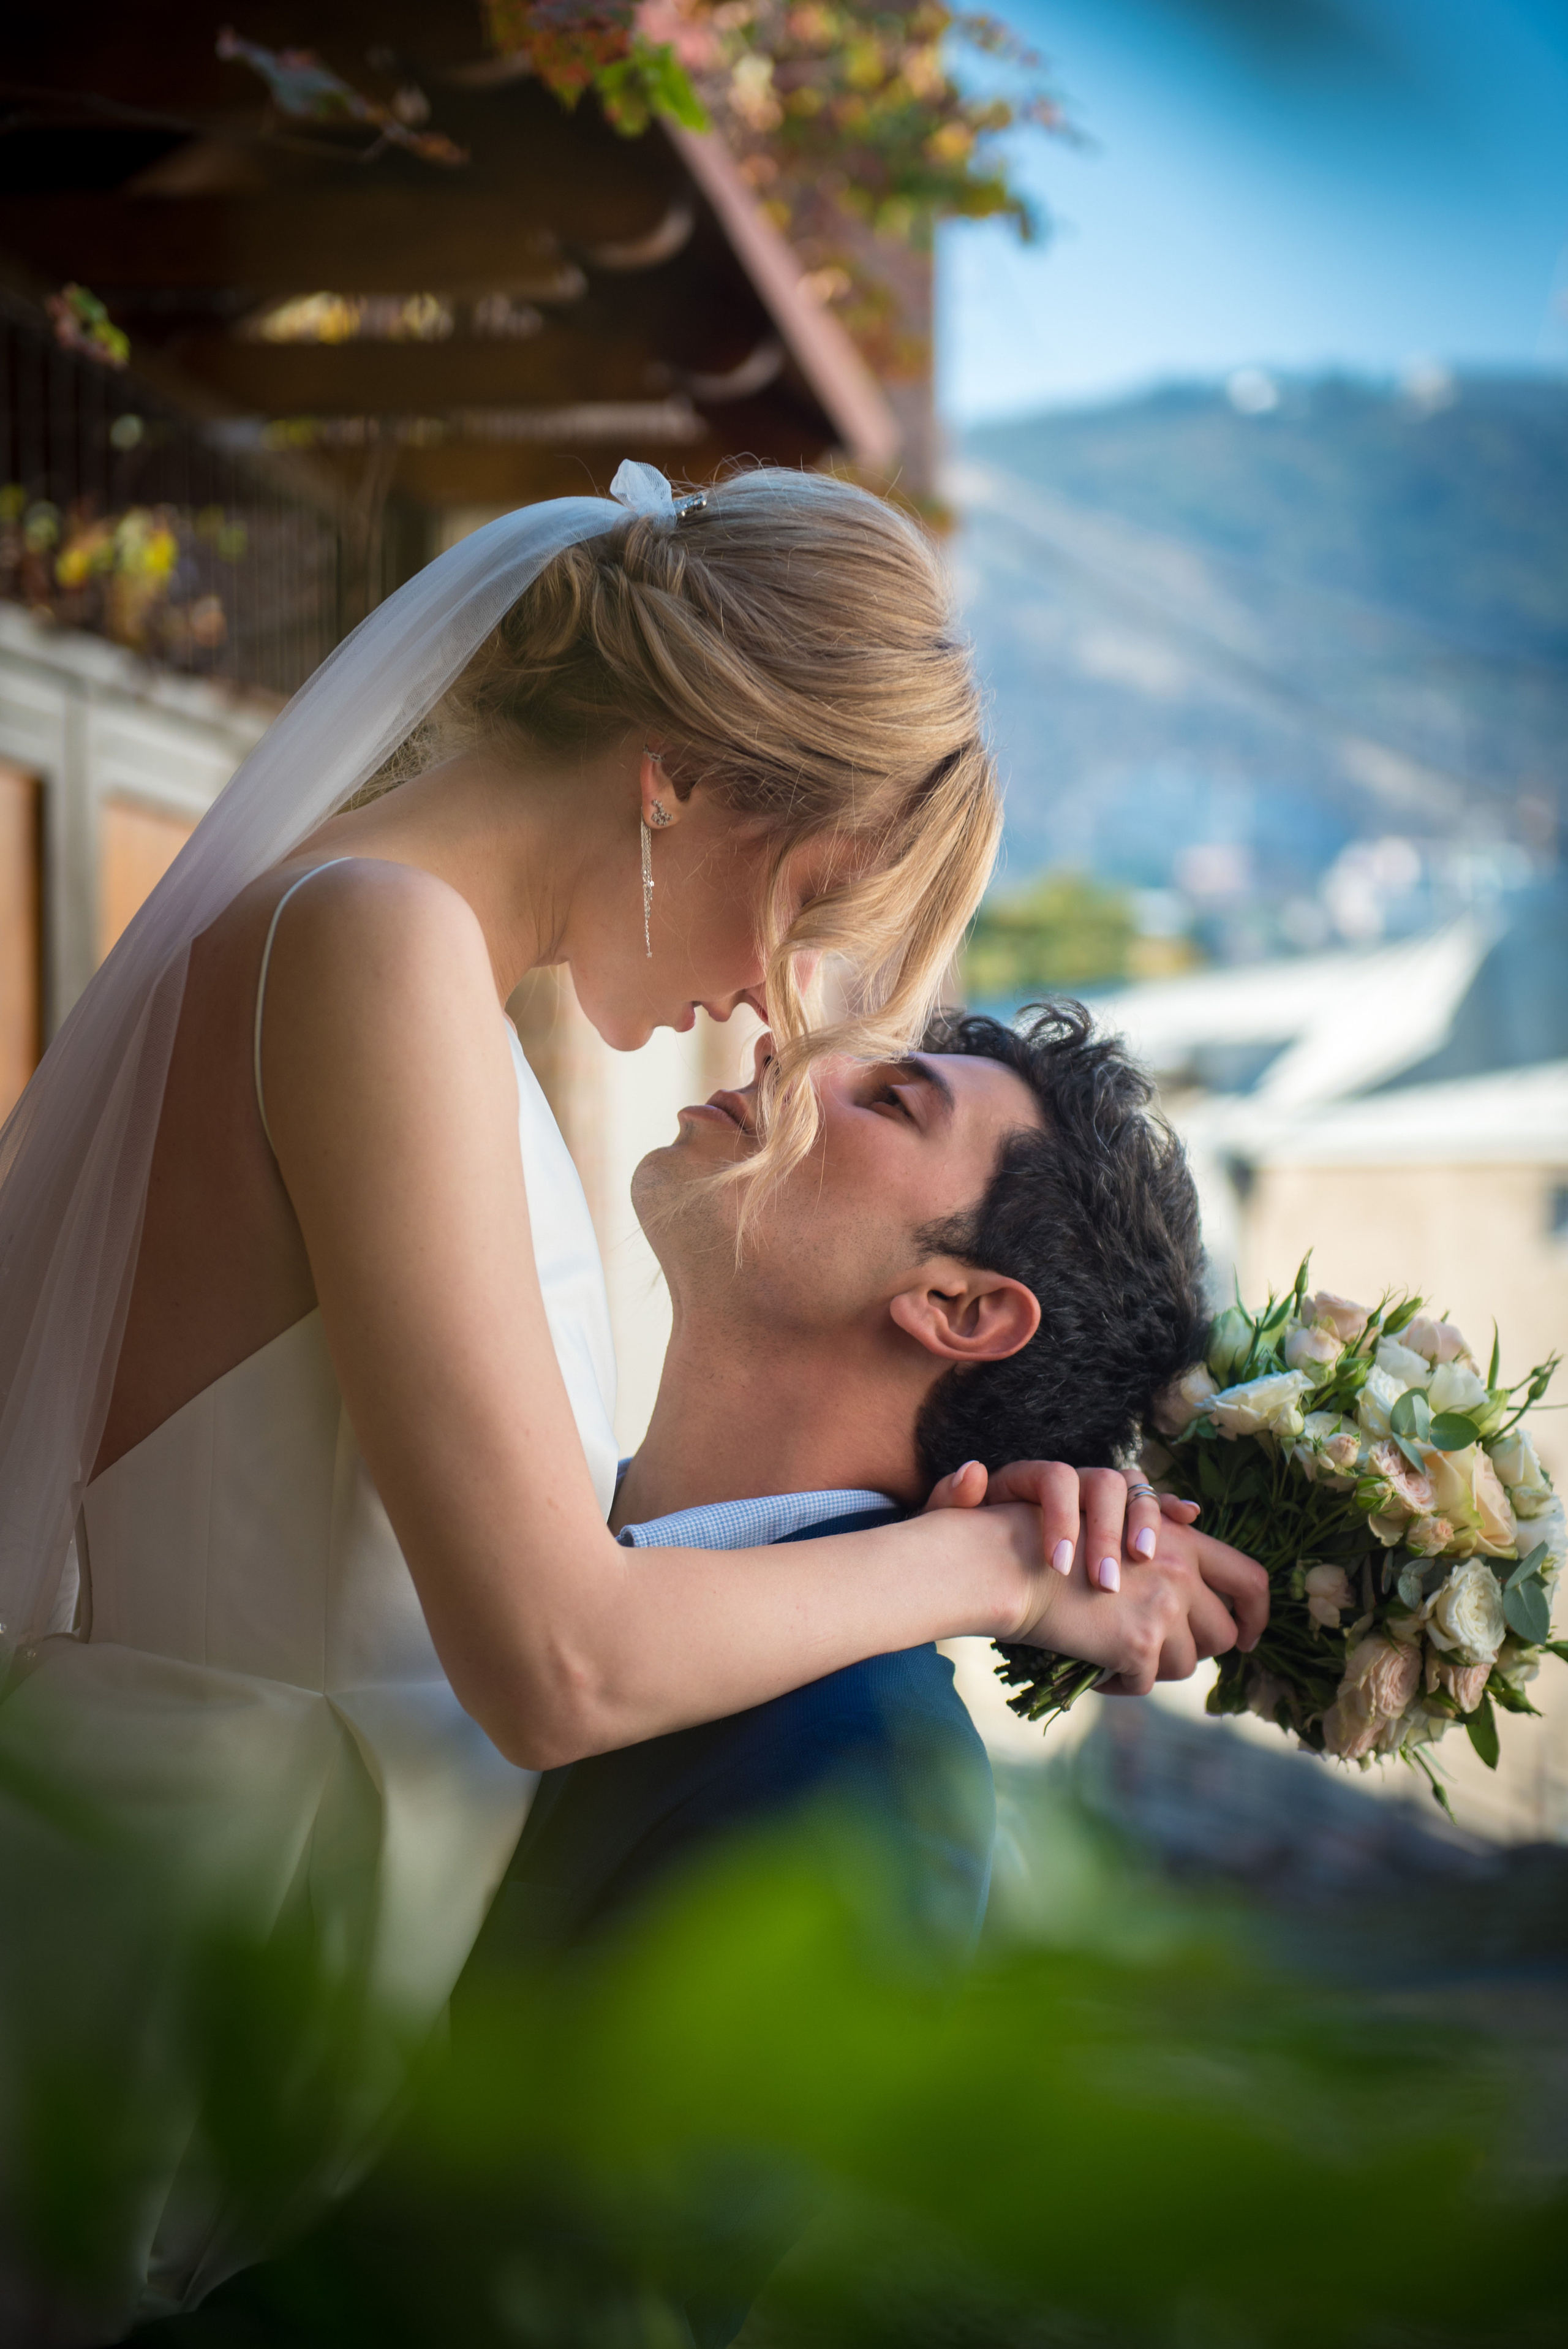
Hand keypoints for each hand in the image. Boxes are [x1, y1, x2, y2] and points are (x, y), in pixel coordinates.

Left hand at [925, 1458, 1199, 1586]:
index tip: (1057, 1567)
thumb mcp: (949, 1524)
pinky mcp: (1121, 1518)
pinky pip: (1153, 1502)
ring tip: (1142, 1560)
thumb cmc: (970, 1541)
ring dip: (1144, 1522)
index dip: (1060, 1519)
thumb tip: (972, 1473)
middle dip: (1107, 1529)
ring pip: (1133, 1490)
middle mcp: (1071, 1479)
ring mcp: (1099, 1496)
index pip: (1053, 1479)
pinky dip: (1170, 1508)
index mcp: (1029, 1478)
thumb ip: (952, 1499)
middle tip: (1105, 1580)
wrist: (986, 1553)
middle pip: (1101, 1484)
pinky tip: (1187, 1519)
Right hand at [925, 1459, 1267, 1690]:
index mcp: (1182, 1542)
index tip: (1246, 1635)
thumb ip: (1163, 1556)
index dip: (1257, 1613)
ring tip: (1120, 1655)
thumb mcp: (1119, 1537)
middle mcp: (1181, 1571)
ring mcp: (1163, 1608)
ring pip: (1186, 1663)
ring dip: (1156, 1666)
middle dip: (1199, 1649)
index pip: (1250, 1578)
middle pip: (1223, 1631)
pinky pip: (1145, 1682)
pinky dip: (1121, 1683)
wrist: (1011, 1562)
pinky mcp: (1137, 1642)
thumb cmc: (1055, 1546)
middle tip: (1165, 1653)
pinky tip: (1097, 1670)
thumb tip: (1196, 1594)